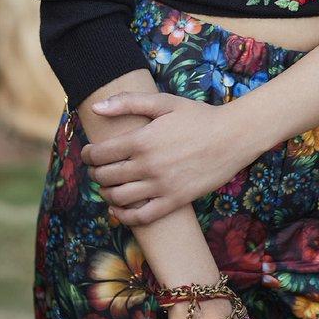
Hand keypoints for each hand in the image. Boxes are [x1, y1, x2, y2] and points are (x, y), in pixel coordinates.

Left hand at [79, 91, 255, 225]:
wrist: (231, 137)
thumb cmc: (197, 116)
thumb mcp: (164, 102)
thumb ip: (128, 102)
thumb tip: (97, 108)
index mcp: (142, 140)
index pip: (101, 153)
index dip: (88, 154)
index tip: (87, 153)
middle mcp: (148, 165)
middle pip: (106, 176)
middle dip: (95, 173)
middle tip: (96, 169)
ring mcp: (161, 186)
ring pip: (119, 198)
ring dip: (106, 194)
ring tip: (106, 187)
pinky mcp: (174, 201)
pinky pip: (142, 217)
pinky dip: (124, 217)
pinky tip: (119, 211)